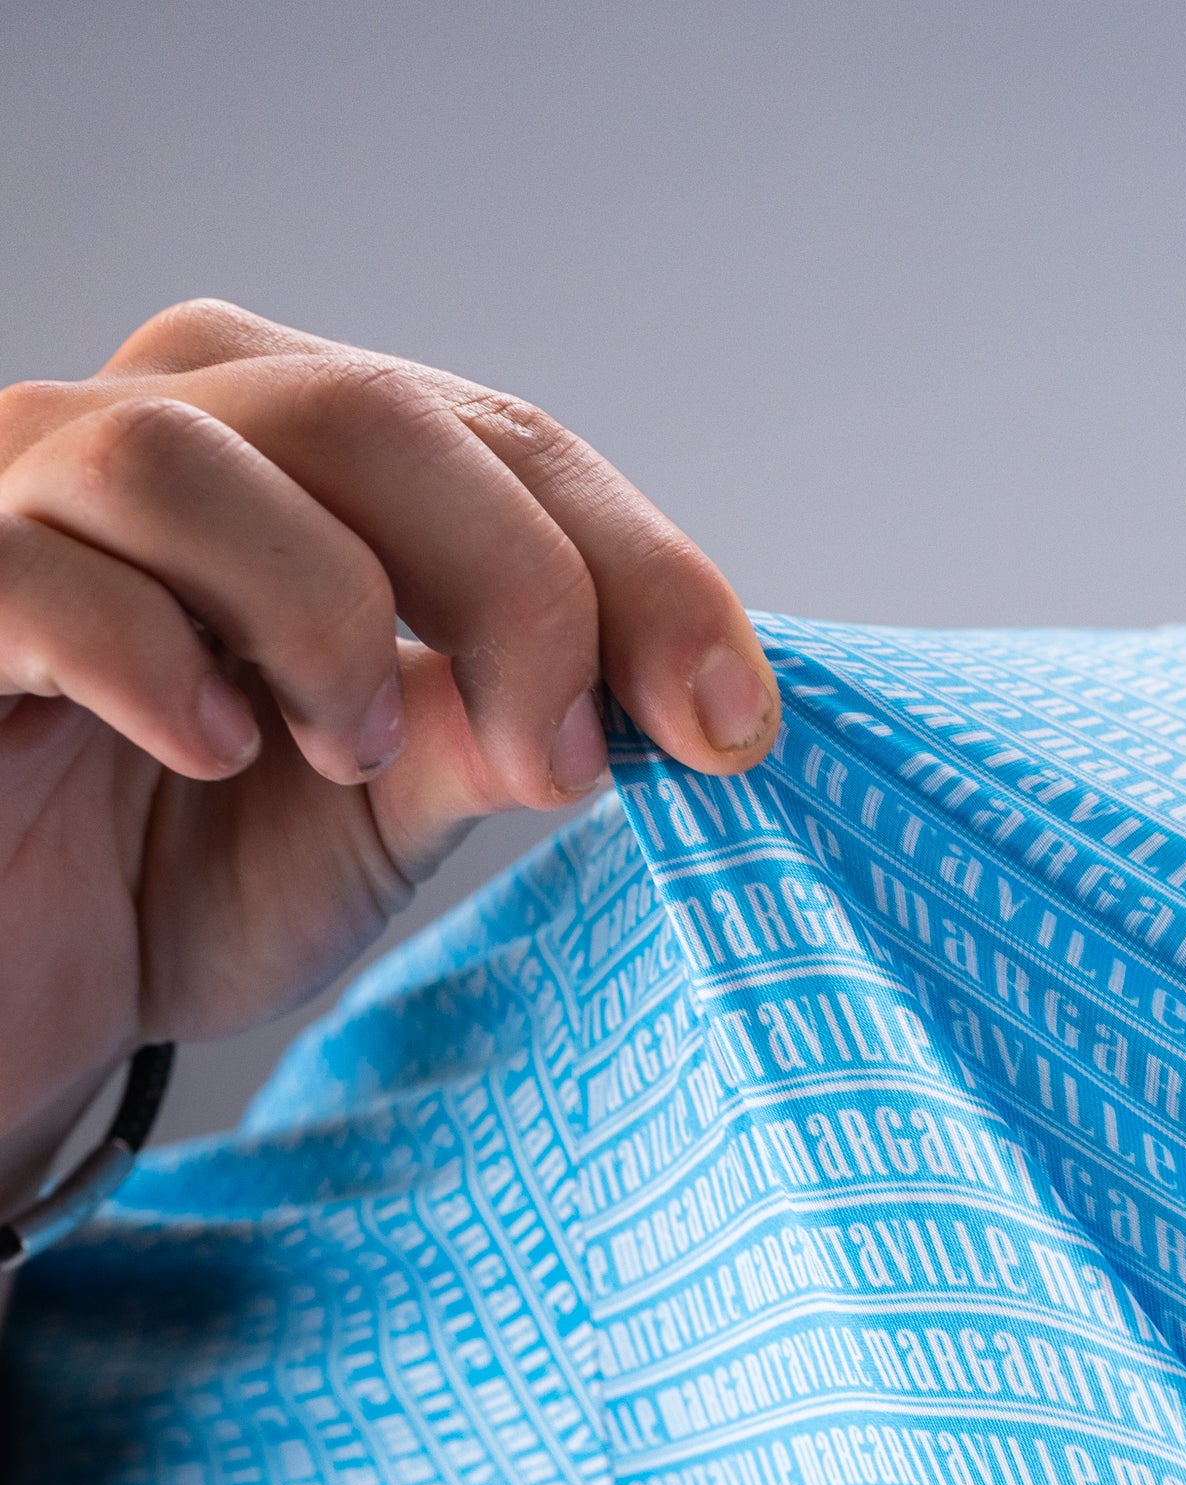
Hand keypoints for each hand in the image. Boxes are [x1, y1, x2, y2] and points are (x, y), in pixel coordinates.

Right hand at [0, 298, 780, 1186]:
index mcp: (291, 455)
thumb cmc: (179, 871)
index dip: (638, 571)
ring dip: (320, 613)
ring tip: (344, 750)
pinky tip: (212, 749)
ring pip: (188, 454)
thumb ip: (498, 731)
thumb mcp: (385, 812)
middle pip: (369, 412)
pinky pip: (41, 572)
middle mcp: (158, 433)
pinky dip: (153, 658)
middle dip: (516, 589)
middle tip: (560, 760)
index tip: (730, 721)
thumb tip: (670, 707)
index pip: (500, 443)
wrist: (14, 989)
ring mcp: (23, 501)